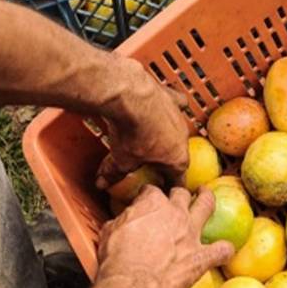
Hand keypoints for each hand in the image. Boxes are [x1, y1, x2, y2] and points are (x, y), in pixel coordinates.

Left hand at [96, 58, 190, 189]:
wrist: (130, 96)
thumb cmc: (131, 131)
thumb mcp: (121, 160)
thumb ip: (114, 173)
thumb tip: (103, 182)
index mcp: (177, 158)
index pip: (177, 180)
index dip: (168, 188)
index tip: (164, 192)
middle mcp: (183, 137)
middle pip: (176, 154)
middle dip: (165, 161)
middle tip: (151, 166)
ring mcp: (178, 116)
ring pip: (175, 130)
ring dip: (165, 135)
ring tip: (148, 137)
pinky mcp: (170, 97)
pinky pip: (175, 103)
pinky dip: (168, 106)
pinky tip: (159, 106)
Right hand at [96, 186, 234, 287]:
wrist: (132, 284)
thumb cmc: (117, 259)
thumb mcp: (110, 231)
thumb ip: (122, 221)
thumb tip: (123, 221)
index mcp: (152, 203)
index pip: (152, 190)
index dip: (148, 195)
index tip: (145, 200)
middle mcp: (175, 213)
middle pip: (181, 193)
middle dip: (179, 193)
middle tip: (178, 196)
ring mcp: (191, 233)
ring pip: (207, 206)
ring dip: (208, 199)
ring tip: (207, 196)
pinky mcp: (201, 256)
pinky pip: (222, 250)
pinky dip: (225, 250)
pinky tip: (225, 250)